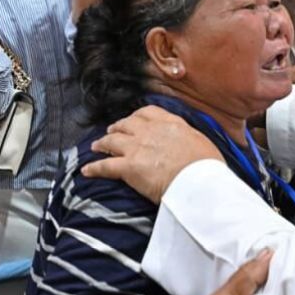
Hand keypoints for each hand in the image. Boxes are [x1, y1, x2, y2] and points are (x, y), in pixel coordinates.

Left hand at [82, 105, 221, 202]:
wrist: (199, 181)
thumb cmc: (207, 166)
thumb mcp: (202, 142)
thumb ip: (188, 138)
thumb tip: (187, 143)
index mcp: (171, 123)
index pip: (148, 113)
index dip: (137, 117)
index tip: (134, 120)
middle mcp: (151, 131)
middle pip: (127, 124)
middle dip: (118, 128)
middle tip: (112, 132)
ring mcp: (137, 148)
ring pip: (112, 141)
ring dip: (103, 143)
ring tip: (97, 146)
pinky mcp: (128, 167)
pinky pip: (105, 166)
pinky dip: (94, 168)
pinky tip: (87, 170)